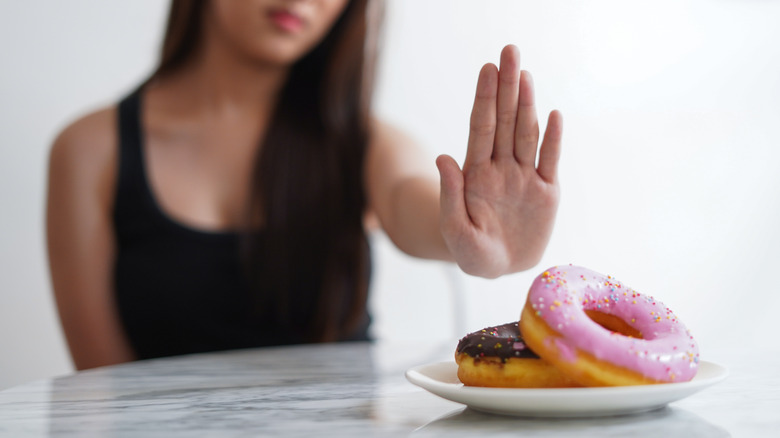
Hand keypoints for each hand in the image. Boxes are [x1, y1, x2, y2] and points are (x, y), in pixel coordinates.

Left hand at [436, 45, 562, 277]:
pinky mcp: (546, 192)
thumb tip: (442, 158)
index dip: (485, 99)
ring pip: (527, 134)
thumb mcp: (455, 229)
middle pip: (505, 122)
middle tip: (509, 51)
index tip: (487, 70)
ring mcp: (524, 177)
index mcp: (476, 174)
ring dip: (527, 104)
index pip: (481, 128)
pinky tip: (553, 114)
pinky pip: (550, 160)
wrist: (497, 268)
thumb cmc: (470, 251)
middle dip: (507, 88)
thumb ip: (450, 195)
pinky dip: (553, 138)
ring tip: (526, 74)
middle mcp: (501, 168)